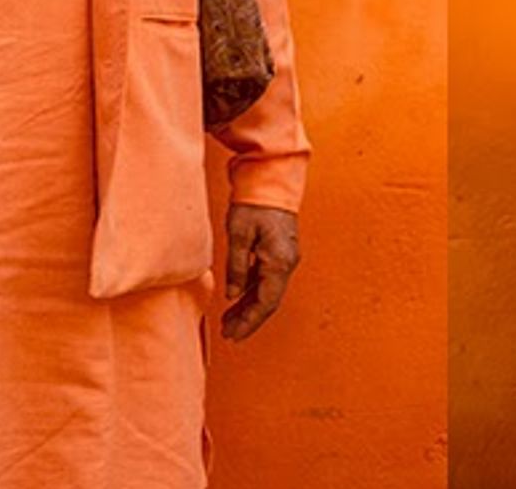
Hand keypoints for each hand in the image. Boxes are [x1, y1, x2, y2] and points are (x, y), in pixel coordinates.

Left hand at [222, 203, 299, 340]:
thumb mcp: (239, 235)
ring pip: (267, 291)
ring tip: (229, 321)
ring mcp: (284, 258)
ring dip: (249, 307)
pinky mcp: (278, 252)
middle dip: (248, 320)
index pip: (265, 302)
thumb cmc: (254, 204)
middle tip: (229, 334)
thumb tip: (233, 294)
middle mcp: (286, 264)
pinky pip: (266, 279)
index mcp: (279, 262)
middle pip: (268, 301)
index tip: (233, 335)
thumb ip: (236, 267)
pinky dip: (252, 291)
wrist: (270, 180)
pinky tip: (237, 297)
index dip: (249, 322)